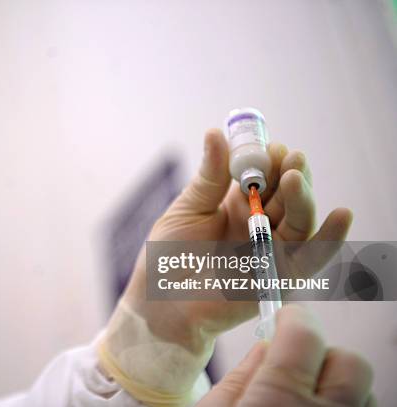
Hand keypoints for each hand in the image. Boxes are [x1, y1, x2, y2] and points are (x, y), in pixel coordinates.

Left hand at [99, 129, 353, 403]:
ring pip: (299, 220)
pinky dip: (330, 239)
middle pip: (286, 194)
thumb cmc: (167, 256)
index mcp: (236, 204)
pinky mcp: (278, 277)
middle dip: (290, 173)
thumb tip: (216, 133)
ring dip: (303, 196)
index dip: (268, 160)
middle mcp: (258, 224)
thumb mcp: (187, 209)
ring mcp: (270, 250)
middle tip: (289, 158)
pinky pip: (310, 258)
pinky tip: (340, 215)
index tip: (267, 147)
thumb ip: (209, 177)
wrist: (160, 302)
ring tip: (294, 177)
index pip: (263, 175)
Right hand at [198, 305, 374, 406]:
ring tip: (305, 396)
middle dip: (324, 353)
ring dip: (339, 386)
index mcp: (278, 399)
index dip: (294, 318)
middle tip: (296, 364)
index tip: (284, 317)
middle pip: (350, 362)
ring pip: (365, 392)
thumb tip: (265, 348)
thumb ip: (241, 377)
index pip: (305, 334)